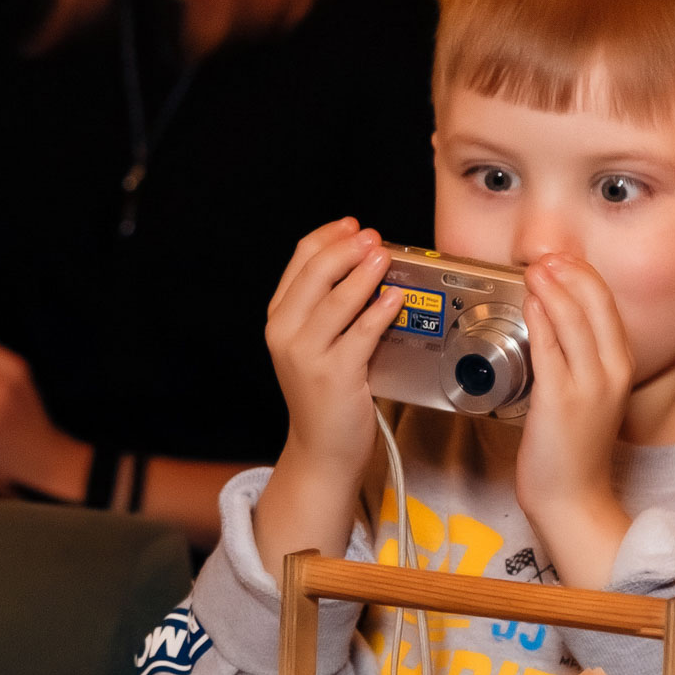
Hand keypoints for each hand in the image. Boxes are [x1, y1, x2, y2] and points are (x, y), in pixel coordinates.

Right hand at [265, 218, 399, 482]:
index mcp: (279, 319)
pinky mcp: (334, 375)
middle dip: (346, 249)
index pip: (298, 262)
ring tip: (384, 255)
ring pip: (336, 300)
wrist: (322, 448)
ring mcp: (307, 355)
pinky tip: (395, 297)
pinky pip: (361, 333)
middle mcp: (285, 334)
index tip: (351, 226)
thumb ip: (326, 307)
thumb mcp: (313, 343)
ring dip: (364, 273)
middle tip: (372, 236)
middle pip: (314, 274)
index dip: (327, 237)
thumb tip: (364, 264)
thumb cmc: (325, 393)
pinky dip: (380, 311)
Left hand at [516, 255, 633, 588]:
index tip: (564, 260)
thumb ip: (580, 359)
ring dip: (553, 289)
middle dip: (570, 274)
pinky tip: (529, 303)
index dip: (585, 277)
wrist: (572, 497)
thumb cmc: (573, 448)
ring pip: (574, 322)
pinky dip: (540, 321)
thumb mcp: (589, 394)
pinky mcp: (559, 401)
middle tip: (547, 256)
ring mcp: (588, 386)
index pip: (608, 307)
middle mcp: (611, 372)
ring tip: (535, 269)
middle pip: (596, 306)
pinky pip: (550, 350)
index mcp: (621, 368)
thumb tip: (555, 322)